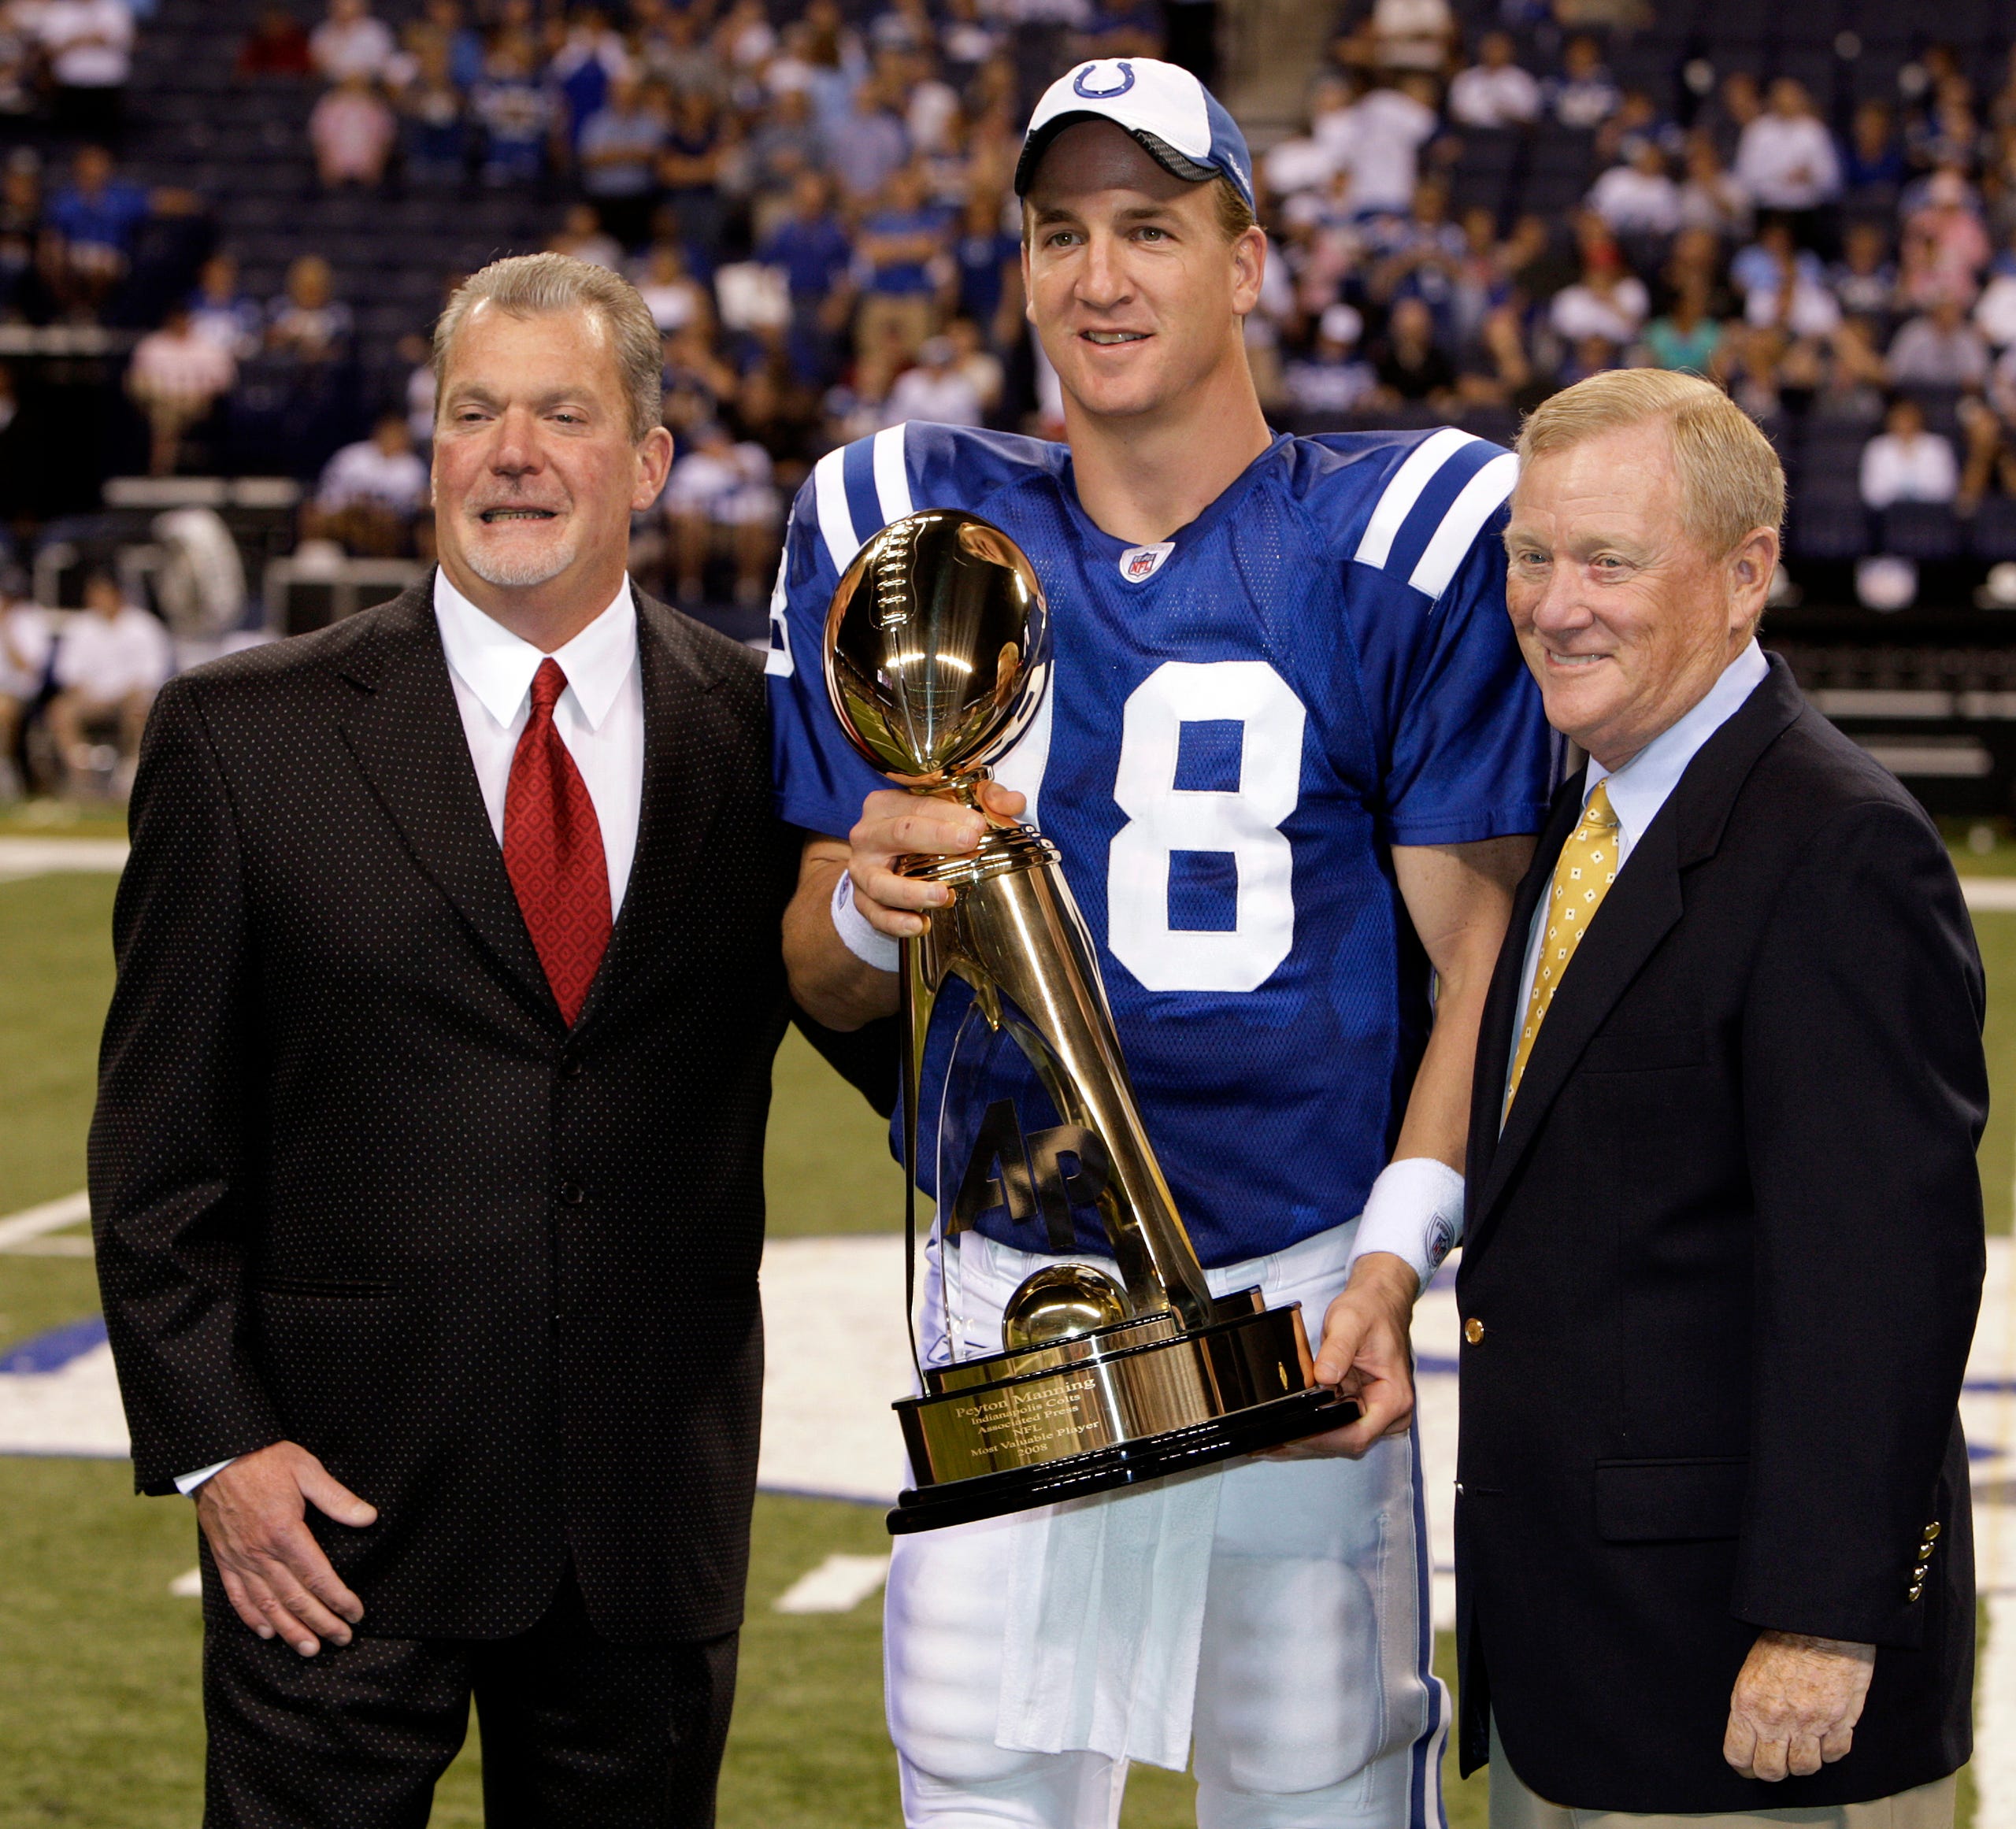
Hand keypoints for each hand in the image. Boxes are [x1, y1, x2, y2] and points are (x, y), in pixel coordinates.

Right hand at [195, 1441, 377, 1656]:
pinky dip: (252, 1617)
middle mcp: (261, 1553)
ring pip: (267, 1605)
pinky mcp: (224, 1560)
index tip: (356, 1613)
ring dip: (289, 1630)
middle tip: (342, 1639)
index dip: (338, 1599)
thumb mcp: (307, 1470)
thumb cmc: (266, 1460)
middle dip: (321, 1622)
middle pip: (295, 1598)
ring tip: (309, 1648)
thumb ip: (337, 1498)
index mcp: (285, 1533)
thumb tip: (369, 1518)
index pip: (317, 1576)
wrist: (217, 1458)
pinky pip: (237, 1596)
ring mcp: (240, 1560)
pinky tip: (266, 1632)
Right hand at [847, 780, 1026, 939]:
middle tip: (969, 845)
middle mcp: (869, 834)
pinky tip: (921, 925)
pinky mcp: (862, 899)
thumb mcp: (955, 805)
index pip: (918, 805)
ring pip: (880, 881)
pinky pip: (874, 914)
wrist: (889, 858)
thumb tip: (1012, 803)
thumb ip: (987, 799)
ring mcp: (861, 869)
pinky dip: (895, 922)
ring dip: (911, 891)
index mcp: (886, 804)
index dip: (949, 815)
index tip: (978, 826)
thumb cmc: (926, 826)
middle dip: (935, 839)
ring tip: (943, 896)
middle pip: (898, 833)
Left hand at [1267, 1251, 1418, 1458]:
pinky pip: (1333, 1421)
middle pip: (1345, 1441)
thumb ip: (1338, 1350)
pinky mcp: (1358, 1404)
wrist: (1378, 1300)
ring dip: (1306, 1436)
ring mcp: (1373, 1410)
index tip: (1292, 1434)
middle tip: (1269, 1442)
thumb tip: (1324, 1378)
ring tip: (1269, 1438)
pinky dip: (1310, 1424)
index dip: (1323, 1439)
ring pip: (1337, 1436)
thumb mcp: (1350, 1322)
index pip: (1356, 1434)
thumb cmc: (1370, 1309)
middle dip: (1308, 1442)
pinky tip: (1285, 1425)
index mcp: (1394, 1398)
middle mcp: (1388, 1412)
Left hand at [1723, 1630, 1874, 1779]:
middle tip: (1777, 1760)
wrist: (1820, 1623)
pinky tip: (1825, 1736)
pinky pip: (1834, 1755)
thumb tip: (1753, 1731)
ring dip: (1803, 1761)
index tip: (1749, 1764)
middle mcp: (1776, 1719)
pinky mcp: (1840, 1722)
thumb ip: (1752, 1705)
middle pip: (1772, 1771)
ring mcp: (1809, 1724)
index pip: (1738, 1754)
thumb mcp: (1752, 1669)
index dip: (1744, 1765)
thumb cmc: (1785, 1637)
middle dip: (1772, 1769)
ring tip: (1802, 1746)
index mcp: (1748, 1703)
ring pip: (1804, 1768)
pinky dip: (1829, 1751)